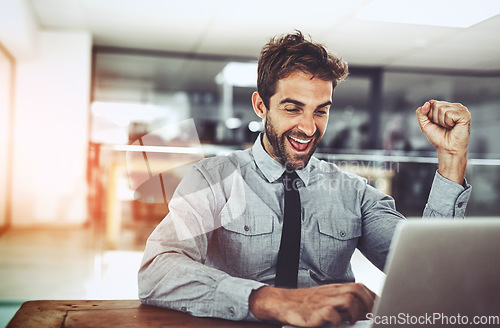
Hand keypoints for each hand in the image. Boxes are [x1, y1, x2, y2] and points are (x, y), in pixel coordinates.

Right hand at [249, 283, 375, 326]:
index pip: (359, 287)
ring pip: (349, 299)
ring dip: (355, 311)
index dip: (372, 296)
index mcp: (335, 288)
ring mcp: (324, 301)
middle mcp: (331, 292)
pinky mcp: (316, 312)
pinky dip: (338, 320)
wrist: (283, 302)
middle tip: (370, 315)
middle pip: (357, 290)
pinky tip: (336, 324)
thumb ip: (342, 301)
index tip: (379, 306)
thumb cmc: (305, 303)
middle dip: (368, 302)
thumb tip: (363, 311)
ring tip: (352, 320)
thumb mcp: (325, 298)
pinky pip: (333, 314)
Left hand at [416, 100, 470, 183]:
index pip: (431, 103)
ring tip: (449, 127)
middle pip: (436, 105)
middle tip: (443, 126)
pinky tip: (453, 126)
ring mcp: (461, 109)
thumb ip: (421, 113)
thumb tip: (426, 104)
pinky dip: (448, 122)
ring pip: (442, 109)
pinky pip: (449, 114)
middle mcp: (454, 106)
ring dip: (442, 121)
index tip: (436, 124)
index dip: (430, 115)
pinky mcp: (465, 114)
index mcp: (446, 106)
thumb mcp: (424, 124)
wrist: (447, 148)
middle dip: (435, 118)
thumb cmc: (438, 137)